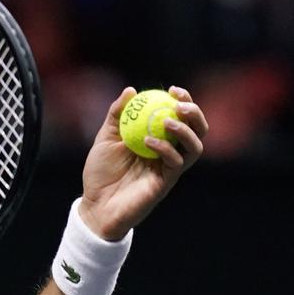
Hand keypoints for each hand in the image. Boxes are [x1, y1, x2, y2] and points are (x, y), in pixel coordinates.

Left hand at [78, 85, 207, 239]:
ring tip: (167, 121)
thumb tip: (131, 90)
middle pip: (198, 130)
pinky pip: (175, 163)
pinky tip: (148, 141)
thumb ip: (117, 115)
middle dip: (195, 113)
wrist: (95, 204)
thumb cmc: (100, 172)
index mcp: (160, 140)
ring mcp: (170, 169)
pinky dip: (166, 148)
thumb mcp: (105, 138)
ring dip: (185, 131)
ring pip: (195, 147)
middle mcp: (170, 153)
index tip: (174, 90)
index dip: (183, 101)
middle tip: (180, 103)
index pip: (181, 118)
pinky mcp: (166, 183)